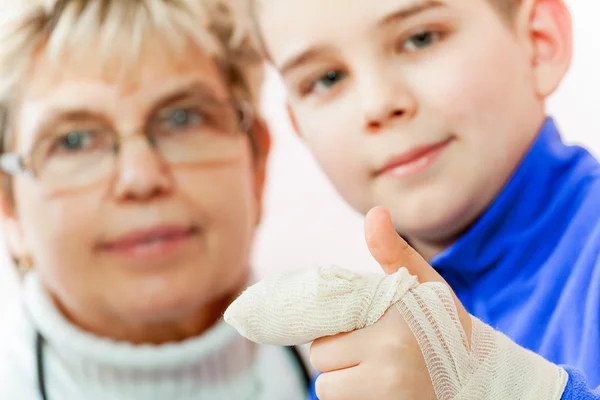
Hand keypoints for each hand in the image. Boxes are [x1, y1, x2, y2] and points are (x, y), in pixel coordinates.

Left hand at [311, 207, 470, 399]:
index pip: (323, 339)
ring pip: (329, 390)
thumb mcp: (422, 283)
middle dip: (337, 356)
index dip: (336, 331)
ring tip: (374, 368)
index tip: (357, 328)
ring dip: (343, 380)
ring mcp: (388, 396)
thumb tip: (375, 212)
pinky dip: (356, 395)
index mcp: (391, 329)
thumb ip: (393, 251)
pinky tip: (380, 385)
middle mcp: (388, 366)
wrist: (478, 374)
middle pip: (322, 365)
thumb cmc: (443, 323)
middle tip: (367, 347)